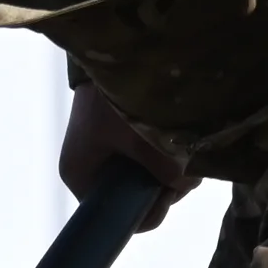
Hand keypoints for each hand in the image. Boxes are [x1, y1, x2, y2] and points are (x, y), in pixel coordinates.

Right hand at [62, 83, 194, 226]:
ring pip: (147, 175)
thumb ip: (170, 175)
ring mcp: (104, 153)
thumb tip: (185, 184)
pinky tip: (178, 133)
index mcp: (82, 178)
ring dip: (171, 164)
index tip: (169, 188)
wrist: (112, 50)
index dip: (148, 209)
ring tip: (184, 140)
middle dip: (165, 182)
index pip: (117, 217)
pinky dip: (167, 150)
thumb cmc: (118, 99)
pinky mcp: (119, 136)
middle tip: (183, 159)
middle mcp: (90, 170)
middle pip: (135, 196)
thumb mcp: (148, 142)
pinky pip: (148, 156)